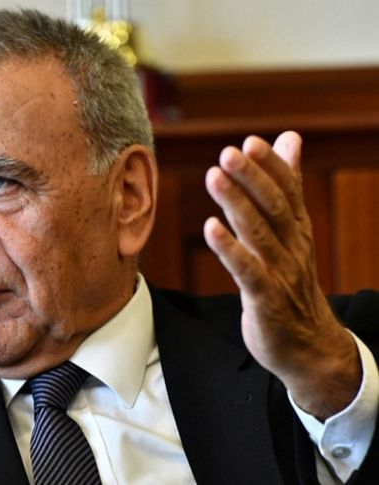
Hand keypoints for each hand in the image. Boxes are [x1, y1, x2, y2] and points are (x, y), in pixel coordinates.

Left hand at [203, 132, 360, 419]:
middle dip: (252, 178)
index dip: (270, 167)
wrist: (309, 347)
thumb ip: (287, 187)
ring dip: (236, 203)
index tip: (251, 141)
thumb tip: (290, 139)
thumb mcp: (292, 233)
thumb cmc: (292, 283)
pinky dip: (229, 249)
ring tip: (215, 177)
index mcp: (296, 230)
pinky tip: (211, 228)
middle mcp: (291, 247)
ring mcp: (279, 273)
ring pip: (258, 233)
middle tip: (230, 152)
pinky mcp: (264, 299)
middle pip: (272, 207)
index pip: (287, 192)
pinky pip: (246, 270)